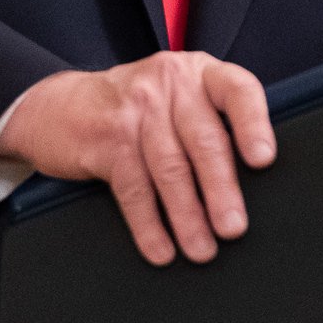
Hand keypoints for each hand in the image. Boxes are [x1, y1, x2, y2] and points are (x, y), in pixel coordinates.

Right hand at [0, 52, 275, 265]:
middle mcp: (169, 83)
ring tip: (203, 249)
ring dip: (188, 216)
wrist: (59, 107)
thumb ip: (213, 120)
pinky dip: (148, 224)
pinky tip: (162, 249)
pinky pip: (133, 188)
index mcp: (199, 72)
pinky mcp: (104, 139)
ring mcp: (134, 109)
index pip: (237, 90)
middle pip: (202, 140)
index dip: (253, 124)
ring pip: (169, 168)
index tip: (263, 159)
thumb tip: (256, 182)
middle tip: (233, 228)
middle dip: (221, 189)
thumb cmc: (138, 109)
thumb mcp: (178, 97)